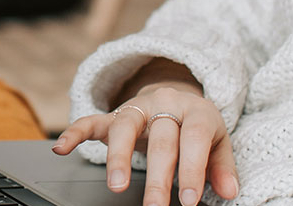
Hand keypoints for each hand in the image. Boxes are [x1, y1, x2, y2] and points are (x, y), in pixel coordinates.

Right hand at [52, 82, 238, 205]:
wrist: (177, 96)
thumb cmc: (197, 126)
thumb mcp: (217, 141)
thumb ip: (222, 166)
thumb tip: (230, 191)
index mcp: (195, 110)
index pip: (194, 137)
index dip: (193, 168)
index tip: (189, 199)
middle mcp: (165, 104)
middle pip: (161, 137)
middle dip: (158, 175)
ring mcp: (137, 108)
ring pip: (125, 127)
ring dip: (119, 157)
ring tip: (118, 186)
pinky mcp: (115, 114)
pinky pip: (92, 120)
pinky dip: (75, 132)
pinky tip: (62, 148)